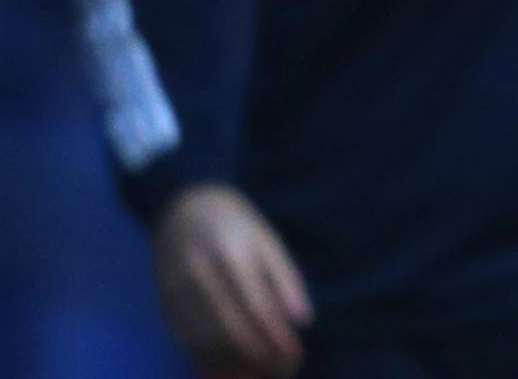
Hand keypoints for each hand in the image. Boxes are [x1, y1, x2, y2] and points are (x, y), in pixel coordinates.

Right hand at [152, 183, 311, 377]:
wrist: (182, 206)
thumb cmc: (235, 222)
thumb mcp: (268, 240)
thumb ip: (286, 279)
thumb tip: (303, 321)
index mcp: (235, 255)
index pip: (259, 310)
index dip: (278, 340)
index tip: (297, 356)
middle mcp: (203, 276)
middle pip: (233, 332)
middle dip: (261, 359)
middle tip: (284, 370)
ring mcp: (178, 292)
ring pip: (208, 343)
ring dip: (237, 367)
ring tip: (262, 374)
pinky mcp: (163, 304)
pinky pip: (187, 342)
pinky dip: (211, 360)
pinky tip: (232, 368)